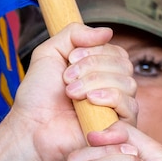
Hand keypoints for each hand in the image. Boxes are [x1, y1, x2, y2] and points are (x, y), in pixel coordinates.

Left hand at [0, 25, 135, 160]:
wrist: (31, 128)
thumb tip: (108, 31)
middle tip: (66, 80)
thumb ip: (74, 33)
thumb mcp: (49, 53)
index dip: (94, 51)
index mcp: (100, 71)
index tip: (69, 60)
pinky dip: (109, 98)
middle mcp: (113, 88)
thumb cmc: (37, 96)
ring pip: (127, 83)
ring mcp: (118, 109)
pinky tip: (89, 101)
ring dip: (96, 82)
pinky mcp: (120, 129)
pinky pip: (130, 105)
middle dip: (92, 67)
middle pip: (123, 64)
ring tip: (71, 93)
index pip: (116, 51)